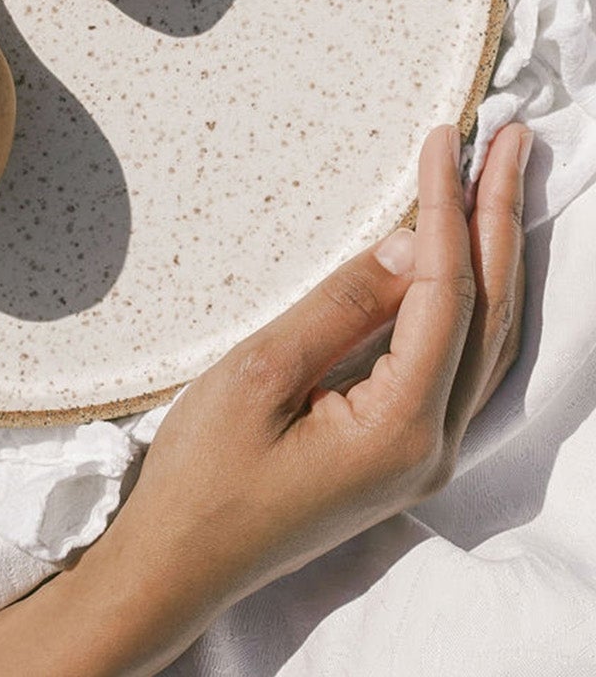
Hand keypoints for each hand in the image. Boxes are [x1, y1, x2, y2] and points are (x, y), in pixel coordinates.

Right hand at [0, 119, 528, 675]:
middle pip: (491, 311)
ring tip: (502, 177)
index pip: (444, 292)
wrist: (181, 561)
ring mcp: (426, 454)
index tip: (446, 135)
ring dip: (498, 251)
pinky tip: (473, 257)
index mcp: (402, 427)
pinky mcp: (405, 451)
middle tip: (514, 136)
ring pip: (489, 337)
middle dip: (500, 216)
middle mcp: (434, 445)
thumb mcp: (260, 374)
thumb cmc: (204, 472)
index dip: (448, 206)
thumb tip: (412, 244)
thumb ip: (343, 306)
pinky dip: (475, 296)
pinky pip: (463, 360)